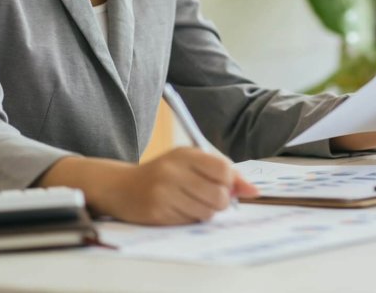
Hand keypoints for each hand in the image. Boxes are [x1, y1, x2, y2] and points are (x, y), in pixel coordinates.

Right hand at [38, 147, 257, 225]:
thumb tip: (253, 190)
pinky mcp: (157, 212)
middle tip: (210, 199)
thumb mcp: (189, 162)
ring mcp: (164, 191)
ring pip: (206, 212)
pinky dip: (190, 219)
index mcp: (185, 154)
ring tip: (192, 203)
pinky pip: (189, 222)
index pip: (223, 169)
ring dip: (206, 212)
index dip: (231, 182)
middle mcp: (174, 170)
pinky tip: (178, 210)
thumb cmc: (164, 173)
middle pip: (219, 195)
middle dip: (221, 202)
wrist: (122, 186)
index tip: (227, 186)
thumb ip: (222, 172)